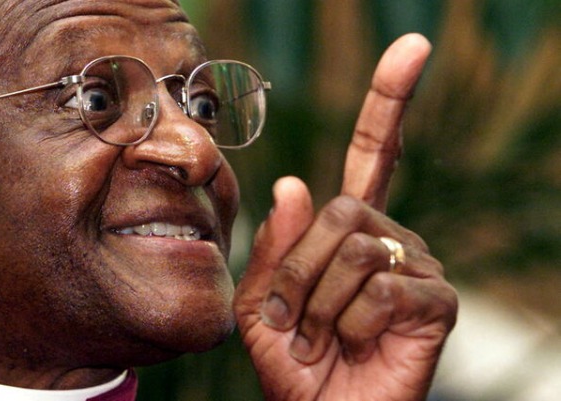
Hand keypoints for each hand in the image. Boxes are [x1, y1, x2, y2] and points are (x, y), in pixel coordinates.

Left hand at [234, 34, 457, 400]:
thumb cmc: (293, 360)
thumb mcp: (260, 300)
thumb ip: (274, 245)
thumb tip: (296, 182)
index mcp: (348, 226)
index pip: (375, 153)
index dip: (390, 101)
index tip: (414, 46)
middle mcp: (389, 235)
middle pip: (336, 211)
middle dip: (297, 272)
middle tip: (292, 320)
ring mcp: (417, 264)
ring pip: (355, 250)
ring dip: (318, 303)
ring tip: (320, 336)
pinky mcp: (436, 300)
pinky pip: (382, 288)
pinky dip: (350, 324)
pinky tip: (355, 343)